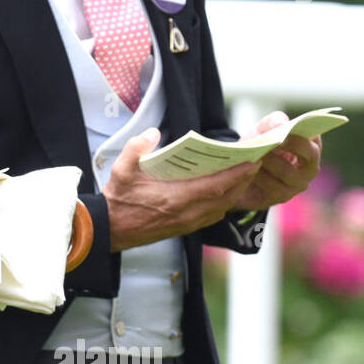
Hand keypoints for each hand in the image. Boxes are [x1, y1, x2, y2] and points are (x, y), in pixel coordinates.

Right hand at [103, 128, 258, 250]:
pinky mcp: (185, 228)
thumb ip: (136, 148)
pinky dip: (223, 203)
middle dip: (243, 180)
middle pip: (226, 197)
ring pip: (222, 207)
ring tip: (242, 175)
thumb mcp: (121, 170)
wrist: (109, 230)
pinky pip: (213, 215)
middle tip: (253, 162)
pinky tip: (221, 192)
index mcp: (176, 198)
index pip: (217, 185)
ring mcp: (188, 223)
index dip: (238, 174)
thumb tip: (152, 133)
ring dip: (235, 192)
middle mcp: (187, 213)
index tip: (252, 160)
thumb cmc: (118, 200)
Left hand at [233, 111, 322, 211]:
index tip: (286, 128)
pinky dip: (258, 175)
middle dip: (290, 145)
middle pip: (309, 154)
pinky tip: (248, 168)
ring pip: (288, 172)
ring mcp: (298, 184)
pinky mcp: (281, 197)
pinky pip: (272, 187)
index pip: (316, 137)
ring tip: (256, 153)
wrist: (239, 173)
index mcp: (310, 146)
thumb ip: (273, 122)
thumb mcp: (263, 130)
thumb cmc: (259, 147)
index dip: (304, 132)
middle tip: (272, 140)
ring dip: (270, 161)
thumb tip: (280, 124)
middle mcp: (310, 167)